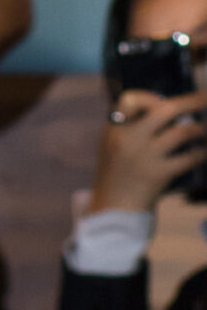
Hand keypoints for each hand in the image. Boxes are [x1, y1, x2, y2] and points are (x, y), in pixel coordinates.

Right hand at [88, 88, 206, 215]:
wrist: (112, 213)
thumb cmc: (117, 179)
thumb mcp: (114, 149)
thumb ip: (132, 131)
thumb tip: (171, 116)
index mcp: (113, 129)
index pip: (130, 99)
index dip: (150, 96)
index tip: (164, 100)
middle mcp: (128, 138)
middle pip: (165, 109)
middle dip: (192, 102)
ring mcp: (144, 156)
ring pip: (181, 132)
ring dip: (200, 129)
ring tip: (206, 129)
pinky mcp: (158, 174)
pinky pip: (188, 158)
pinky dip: (200, 153)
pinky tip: (204, 152)